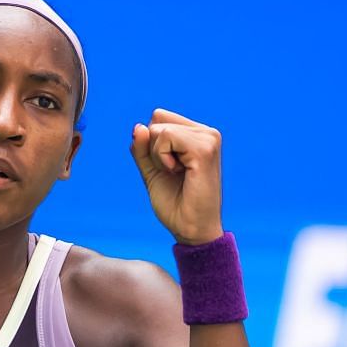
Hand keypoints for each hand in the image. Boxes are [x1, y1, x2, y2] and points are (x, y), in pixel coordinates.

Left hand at [129, 107, 223, 244]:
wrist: (191, 229)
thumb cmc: (175, 204)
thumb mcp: (151, 171)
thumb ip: (142, 149)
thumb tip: (138, 127)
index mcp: (197, 135)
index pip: (159, 117)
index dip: (152, 144)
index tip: (169, 167)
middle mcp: (206, 133)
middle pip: (157, 119)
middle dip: (154, 149)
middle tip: (173, 172)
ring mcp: (208, 138)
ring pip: (160, 128)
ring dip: (158, 156)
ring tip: (178, 174)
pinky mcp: (204, 148)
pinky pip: (166, 137)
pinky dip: (162, 158)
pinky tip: (179, 172)